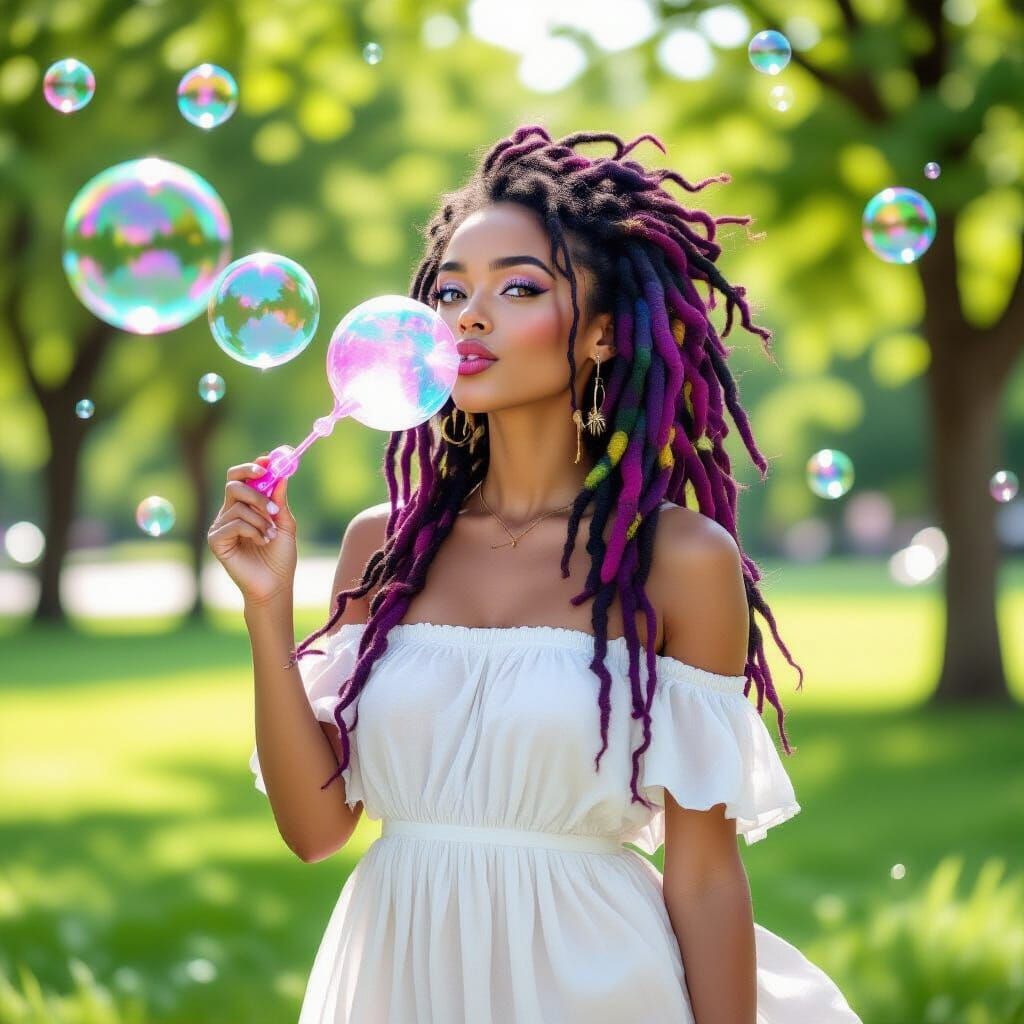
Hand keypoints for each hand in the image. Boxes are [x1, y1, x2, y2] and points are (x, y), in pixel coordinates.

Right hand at [207, 457, 297, 605]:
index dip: (253, 467)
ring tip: (270, 535)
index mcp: (246, 505)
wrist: (275, 584)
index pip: (241, 477)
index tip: (269, 461)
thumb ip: (280, 500)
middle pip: (233, 484)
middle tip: (273, 504)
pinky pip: (234, 524)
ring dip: (261, 519)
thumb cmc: (280, 556)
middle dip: (256, 490)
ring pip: (238, 506)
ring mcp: (221, 526)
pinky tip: (261, 542)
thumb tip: (281, 475)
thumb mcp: (285, 524)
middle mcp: (230, 512)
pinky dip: (252, 531)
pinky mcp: (216, 540)